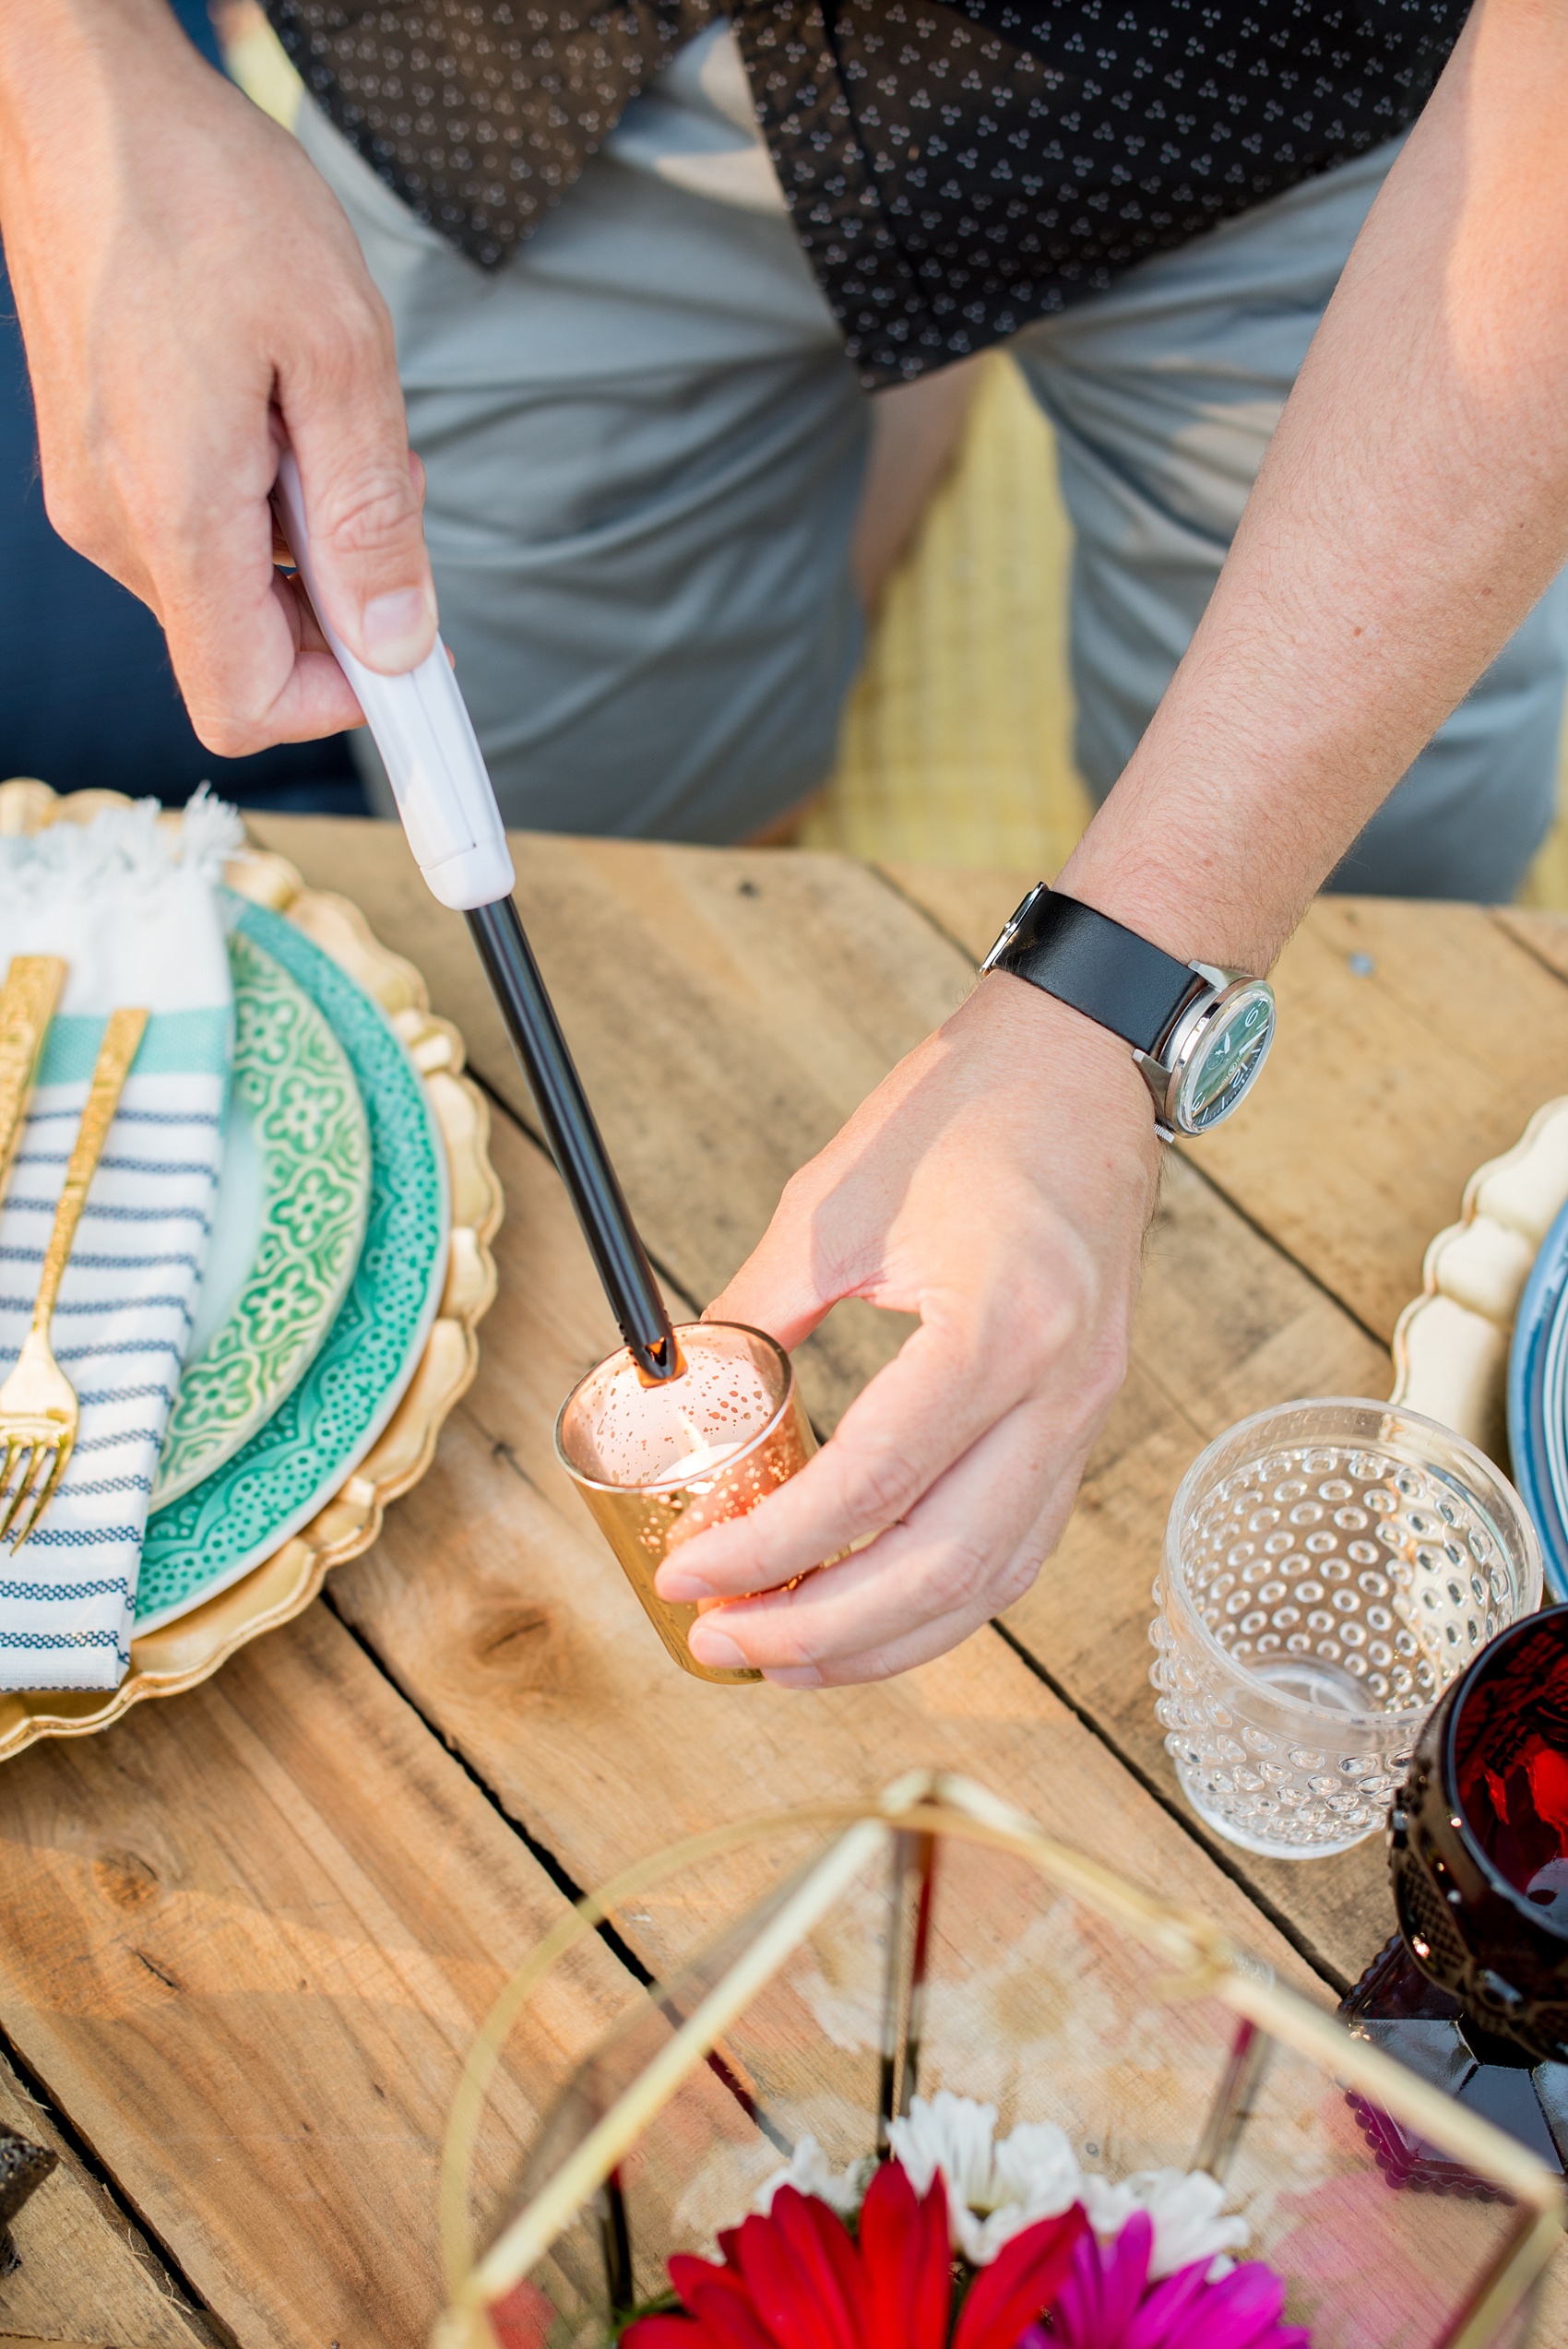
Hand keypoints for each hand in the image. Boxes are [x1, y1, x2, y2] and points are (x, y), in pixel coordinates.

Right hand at [0, 0, 436, 753]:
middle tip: (382, 492)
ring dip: (301, 541)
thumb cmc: (203, 193)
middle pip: (244, 653)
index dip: (340, 702)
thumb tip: (397, 639)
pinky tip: (277, 406)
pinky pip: (195, 531)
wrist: (80, 100)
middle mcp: (114, 525)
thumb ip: (369, 515)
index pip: (244, 703)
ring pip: (227, 590)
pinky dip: (258, 500)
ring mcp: (95, 495)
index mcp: (171, 512)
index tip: (410, 658)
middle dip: (336, 603)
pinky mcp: (97, 461)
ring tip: (321, 418)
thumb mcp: (337, 352)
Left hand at [655, 977, 1162, 1683]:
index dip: (770, 1547)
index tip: (690, 1574)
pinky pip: (1019, 1544)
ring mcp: (1087, 1412)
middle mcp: (1061, 1389)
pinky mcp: (1085, 1418)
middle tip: (722, 1647)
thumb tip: (671, 1398)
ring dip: (884, 1638)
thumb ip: (754, 1312)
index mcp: (998, 1328)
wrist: (1083, 1064)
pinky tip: (870, 1613)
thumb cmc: (964, 1114)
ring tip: (784, 1659)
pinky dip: (941, 1600)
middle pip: (942, 1564)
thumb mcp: (834, 1204)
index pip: (873, 1484)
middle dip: (822, 1628)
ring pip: (991, 1577)